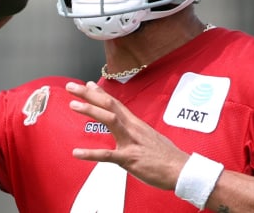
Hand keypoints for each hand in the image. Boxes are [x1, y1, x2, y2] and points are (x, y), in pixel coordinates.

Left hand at [65, 81, 189, 189]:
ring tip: (73, 105)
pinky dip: (91, 154)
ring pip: (109, 120)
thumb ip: (135, 130)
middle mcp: (132, 128)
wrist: (182, 169)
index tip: (86, 84)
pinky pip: (108, 155)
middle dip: (89, 95)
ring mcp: (131, 142)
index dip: (99, 93)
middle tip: (71, 87)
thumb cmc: (166, 156)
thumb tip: (125, 125)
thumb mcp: (148, 137)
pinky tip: (77, 153)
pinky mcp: (130, 159)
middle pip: (109, 105)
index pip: (115, 103)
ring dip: (90, 111)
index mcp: (136, 124)